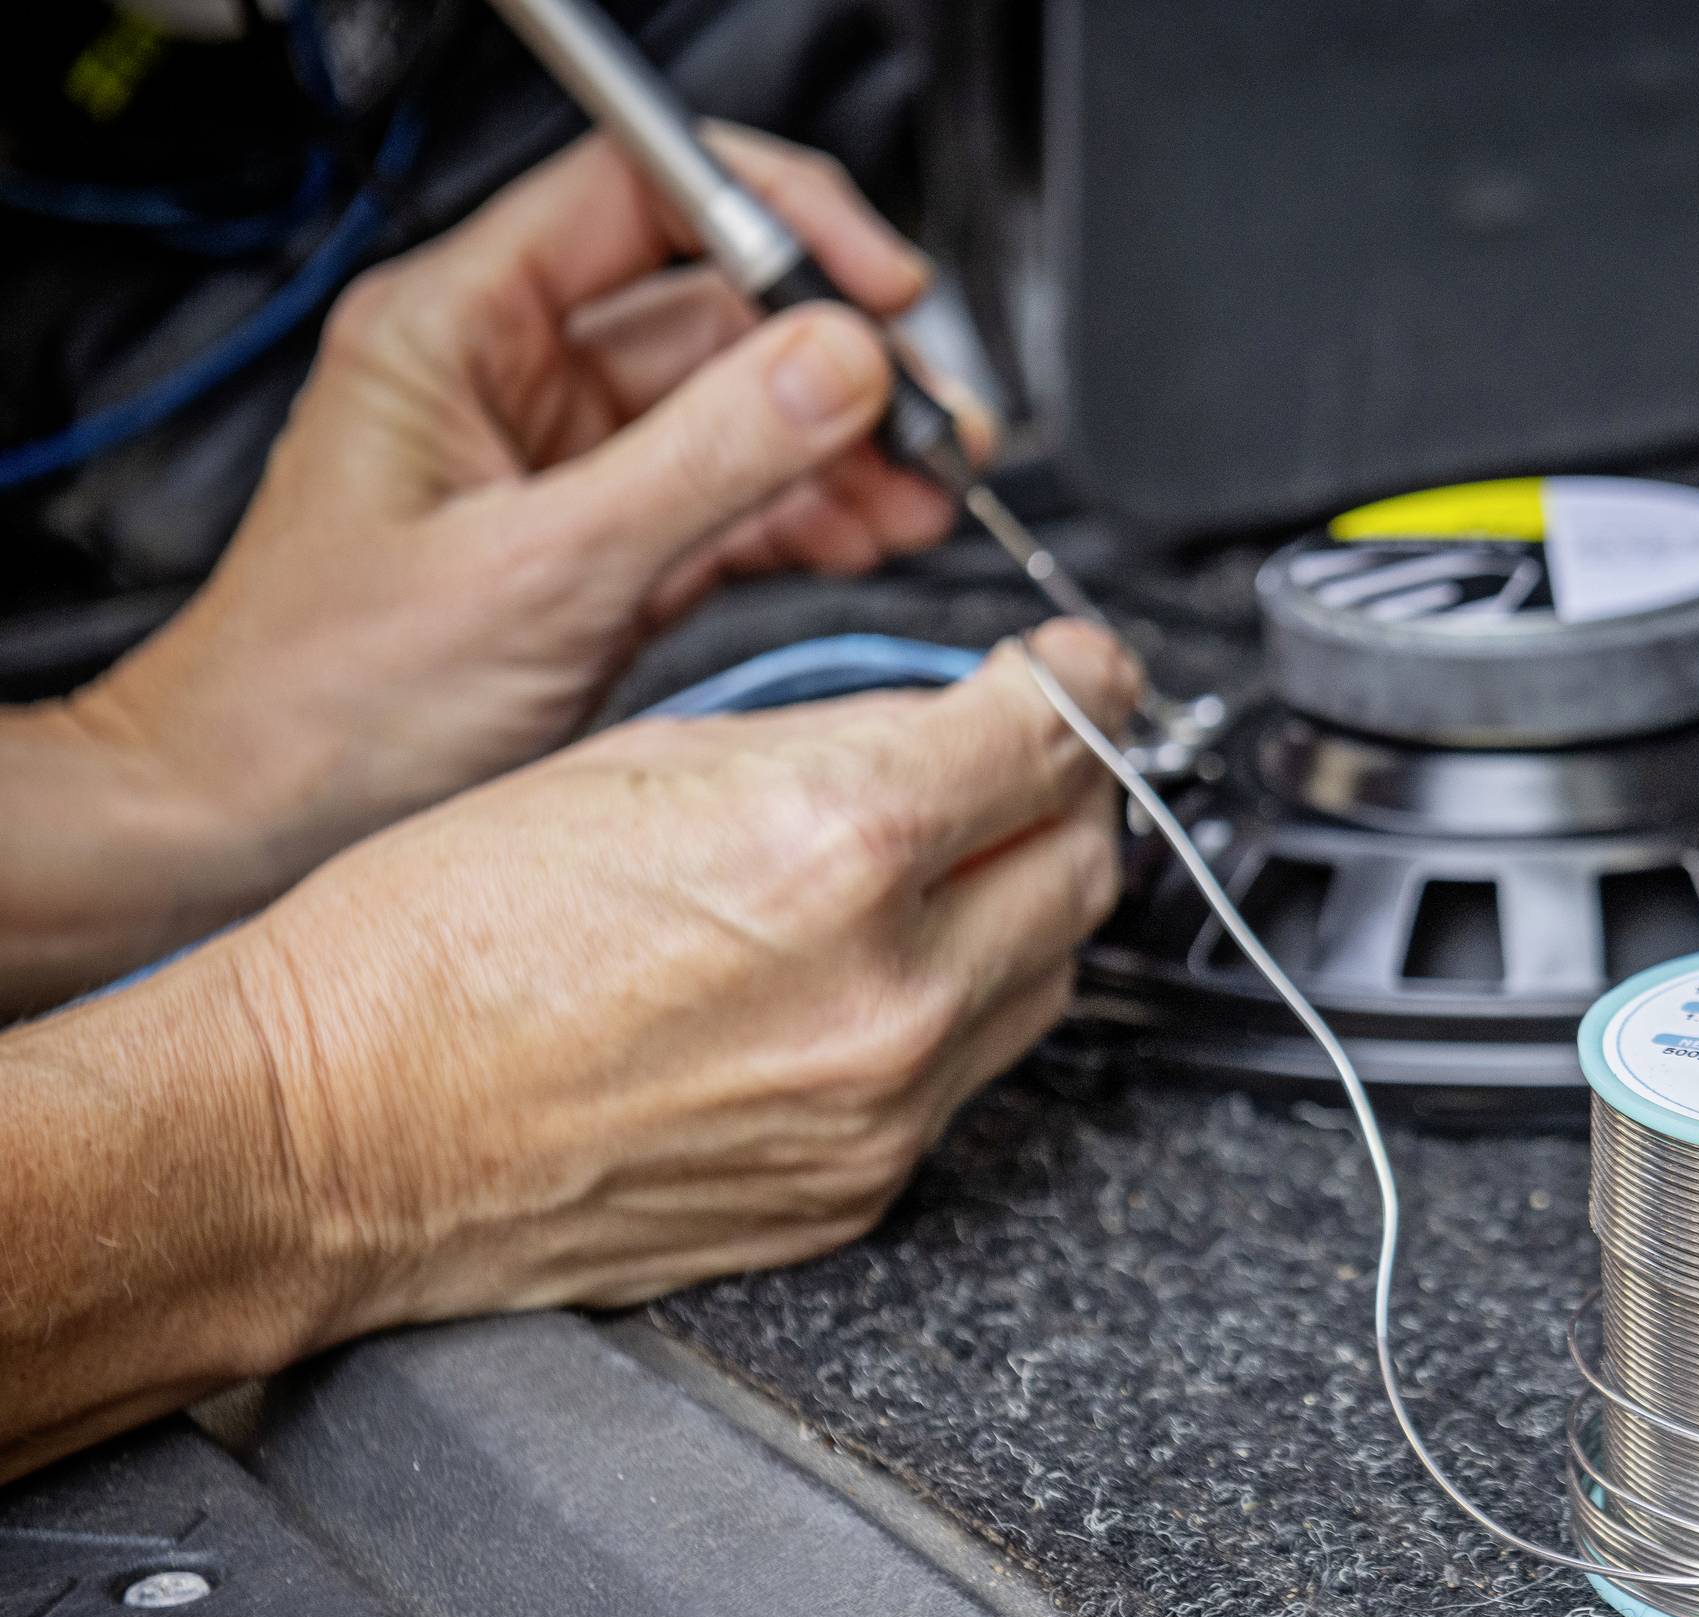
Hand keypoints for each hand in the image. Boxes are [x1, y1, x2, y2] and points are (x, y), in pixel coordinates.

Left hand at [68, 125, 986, 938]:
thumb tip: (840, 365)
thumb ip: (703, 463)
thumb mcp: (539, 572)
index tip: (879, 293)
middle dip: (843, 360)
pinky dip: (816, 517)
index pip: (645, 192)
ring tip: (926, 495)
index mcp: (458, 330)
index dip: (779, 221)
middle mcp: (516, 378)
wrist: (250, 830)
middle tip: (936, 422)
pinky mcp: (607, 549)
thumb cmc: (324, 704)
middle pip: (721, 308)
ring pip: (747, 411)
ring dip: (849, 447)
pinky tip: (874, 538)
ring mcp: (568, 466)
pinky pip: (739, 502)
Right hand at [215, 618, 1136, 1329]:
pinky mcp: (860, 1194)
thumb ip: (832, 740)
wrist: (330, 1131)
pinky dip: (954, 1008)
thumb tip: (945, 722)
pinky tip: (871, 972)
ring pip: (1049, 976)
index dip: (1084, 686)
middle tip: (1022, 758)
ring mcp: (882, 1109)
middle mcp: (885, 990)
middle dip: (1070, 792)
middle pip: (1086, 862)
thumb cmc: (433, 945)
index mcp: (835, 844)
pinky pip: (970, 1077)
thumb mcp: (642, 761)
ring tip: (941, 864)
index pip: (1055, 736)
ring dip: (1023, 903)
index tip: (1081, 672)